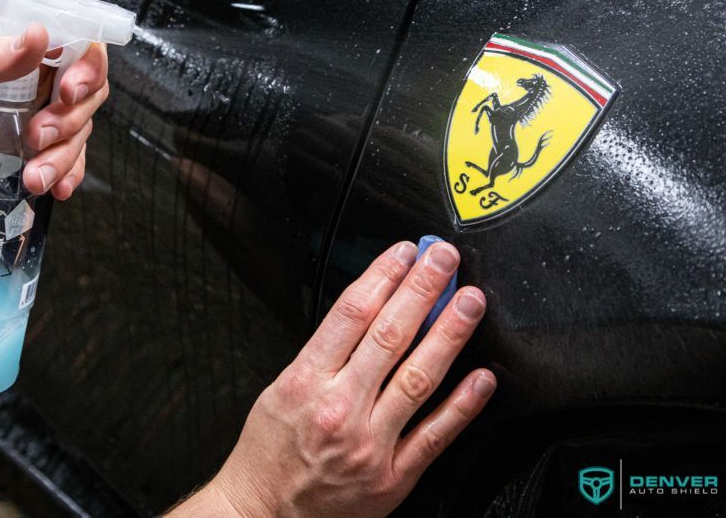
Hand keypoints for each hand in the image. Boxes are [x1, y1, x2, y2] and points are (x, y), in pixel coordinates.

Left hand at [0, 23, 108, 197]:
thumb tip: (38, 35)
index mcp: (18, 45)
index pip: (78, 43)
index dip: (88, 67)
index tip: (68, 93)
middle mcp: (35, 76)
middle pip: (88, 92)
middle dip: (72, 120)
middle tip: (38, 136)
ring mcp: (36, 113)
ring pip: (79, 130)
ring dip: (66, 156)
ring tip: (36, 176)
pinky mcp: (30, 148)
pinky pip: (67, 159)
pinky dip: (68, 174)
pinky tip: (56, 187)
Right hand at [172, 241, 494, 516]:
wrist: (262, 514)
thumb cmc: (268, 454)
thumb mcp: (279, 390)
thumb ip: (322, 356)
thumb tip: (368, 315)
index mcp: (306, 381)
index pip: (351, 314)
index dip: (383, 276)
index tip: (404, 253)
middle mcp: (340, 408)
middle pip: (389, 335)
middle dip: (421, 290)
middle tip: (445, 259)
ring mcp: (370, 443)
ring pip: (418, 377)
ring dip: (449, 334)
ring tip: (470, 302)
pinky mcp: (392, 477)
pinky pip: (435, 435)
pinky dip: (462, 404)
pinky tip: (482, 377)